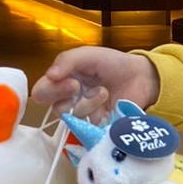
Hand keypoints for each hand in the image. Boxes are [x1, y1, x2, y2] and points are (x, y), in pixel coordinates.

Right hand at [31, 48, 159, 119]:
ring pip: (73, 117)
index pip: (42, 92)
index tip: (69, 81)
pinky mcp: (97, 126)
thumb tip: (50, 75)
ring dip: (88, 102)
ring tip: (104, 92)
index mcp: (63, 81)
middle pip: (54, 108)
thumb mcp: (88, 55)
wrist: (140, 76)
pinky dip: (98, 114)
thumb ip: (67, 60)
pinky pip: (89, 128)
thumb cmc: (113, 64)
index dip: (50, 90)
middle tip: (77, 87)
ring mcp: (84, 114)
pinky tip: (108, 105)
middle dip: (64, 97)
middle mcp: (70, 99)